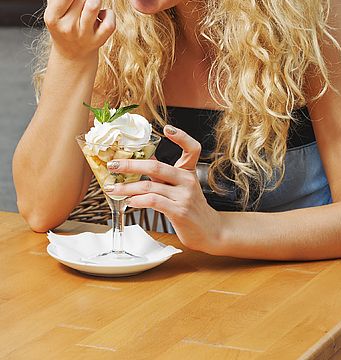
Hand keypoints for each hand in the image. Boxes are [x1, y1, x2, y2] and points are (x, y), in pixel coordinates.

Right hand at [44, 0, 115, 60]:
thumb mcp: (56, 6)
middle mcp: (68, 27)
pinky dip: (108, 12)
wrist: (72, 53)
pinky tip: (101, 14)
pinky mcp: (100, 40)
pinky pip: (110, 19)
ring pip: (95, 4)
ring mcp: (84, 35)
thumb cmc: (64, 22)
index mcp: (53, 17)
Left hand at [105, 125, 221, 252]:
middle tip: (113, 165)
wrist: (208, 231)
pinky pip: (153, 201)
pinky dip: (137, 200)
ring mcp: (184, 196)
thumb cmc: (191, 207)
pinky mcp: (179, 211)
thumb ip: (164, 175)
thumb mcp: (181, 187)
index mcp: (189, 171)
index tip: (167, 128)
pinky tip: (129, 201)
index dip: (181, 136)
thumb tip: (140, 161)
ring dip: (127, 187)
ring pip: (149, 186)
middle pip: (156, 166)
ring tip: (113, 188)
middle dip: (130, 165)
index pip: (192, 148)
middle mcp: (188, 181)